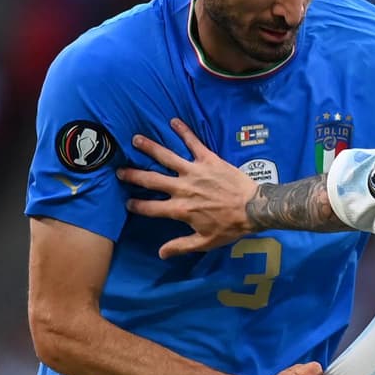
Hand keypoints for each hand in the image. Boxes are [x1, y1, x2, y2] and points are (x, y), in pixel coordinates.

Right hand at [118, 118, 259, 257]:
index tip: (127, 203)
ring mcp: (195, 172)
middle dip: (133, 175)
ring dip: (150, 148)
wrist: (254, 208)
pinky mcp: (209, 160)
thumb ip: (181, 246)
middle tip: (119, 170)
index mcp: (181, 209)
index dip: (137, 206)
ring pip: (167, 157)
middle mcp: (183, 188)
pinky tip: (174, 121)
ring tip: (136, 139)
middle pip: (152, 180)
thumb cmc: (231, 227)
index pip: (151, 208)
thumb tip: (160, 254)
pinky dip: (184, 131)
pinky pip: (194, 143)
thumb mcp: (206, 242)